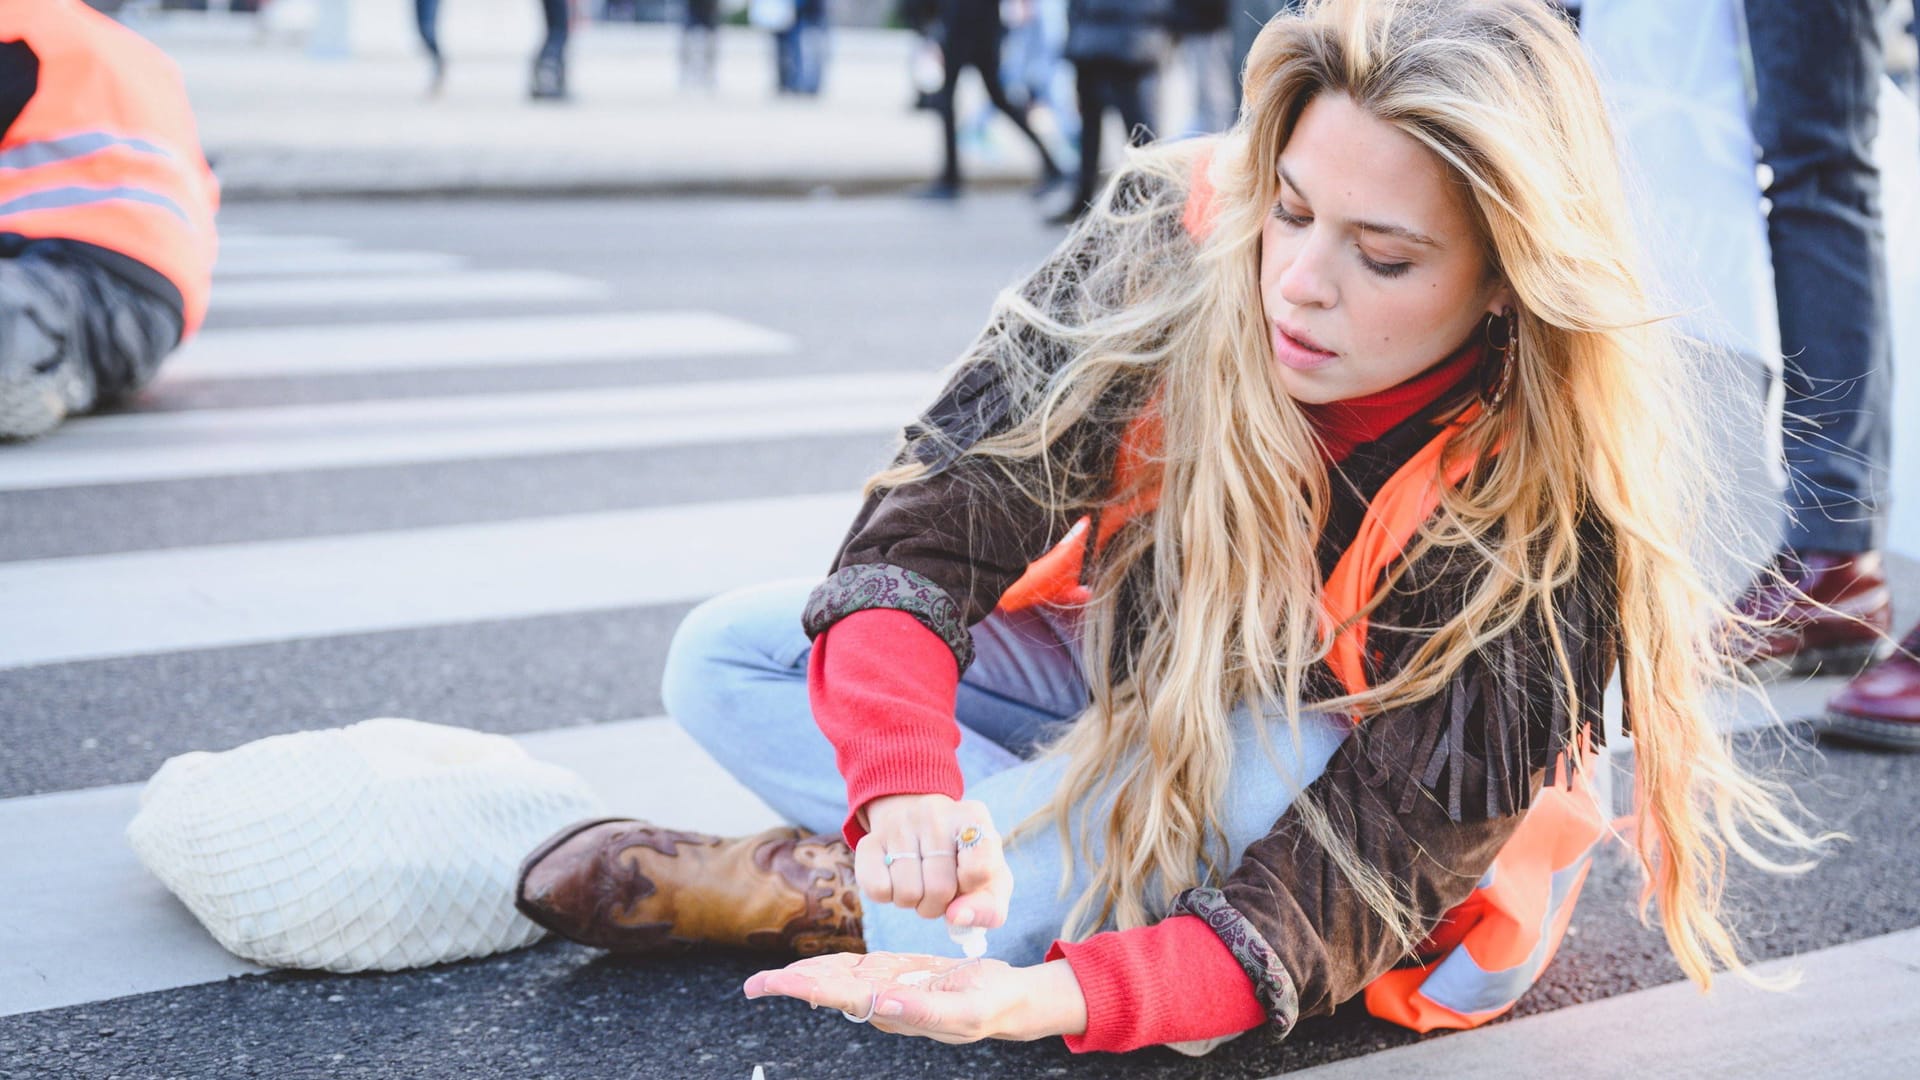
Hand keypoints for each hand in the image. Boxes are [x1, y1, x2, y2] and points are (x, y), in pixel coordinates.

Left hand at [742, 952, 1087, 1043]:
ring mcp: (888, 989)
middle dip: (792, 987)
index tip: (779, 985)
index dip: (809, 989)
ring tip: (767, 981)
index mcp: (895, 1010)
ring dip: (803, 978)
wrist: (1007, 1000)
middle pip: (830, 990)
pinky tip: (812, 967)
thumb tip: (881, 1002)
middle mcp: (884, 1003)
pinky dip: (830, 965)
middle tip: (753, 986)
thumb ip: (923, 1008)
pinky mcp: (896, 976)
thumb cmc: (989, 1005)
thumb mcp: (964, 1009)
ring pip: (837, 979)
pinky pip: (856, 970)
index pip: (842, 998)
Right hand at [857, 795, 1010, 929]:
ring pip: (907, 893)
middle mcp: (935, 813)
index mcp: (973, 817)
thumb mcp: (990, 881)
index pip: (979, 868)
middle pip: (940, 888)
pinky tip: (896, 879)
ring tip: (920, 883)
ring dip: (914, 903)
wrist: (920, 827)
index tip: (966, 882)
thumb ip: (989, 907)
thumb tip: (957, 917)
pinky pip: (878, 890)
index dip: (971, 888)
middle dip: (940, 905)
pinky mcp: (869, 840)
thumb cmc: (962, 861)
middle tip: (940, 891)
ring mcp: (899, 824)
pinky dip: (888, 896)